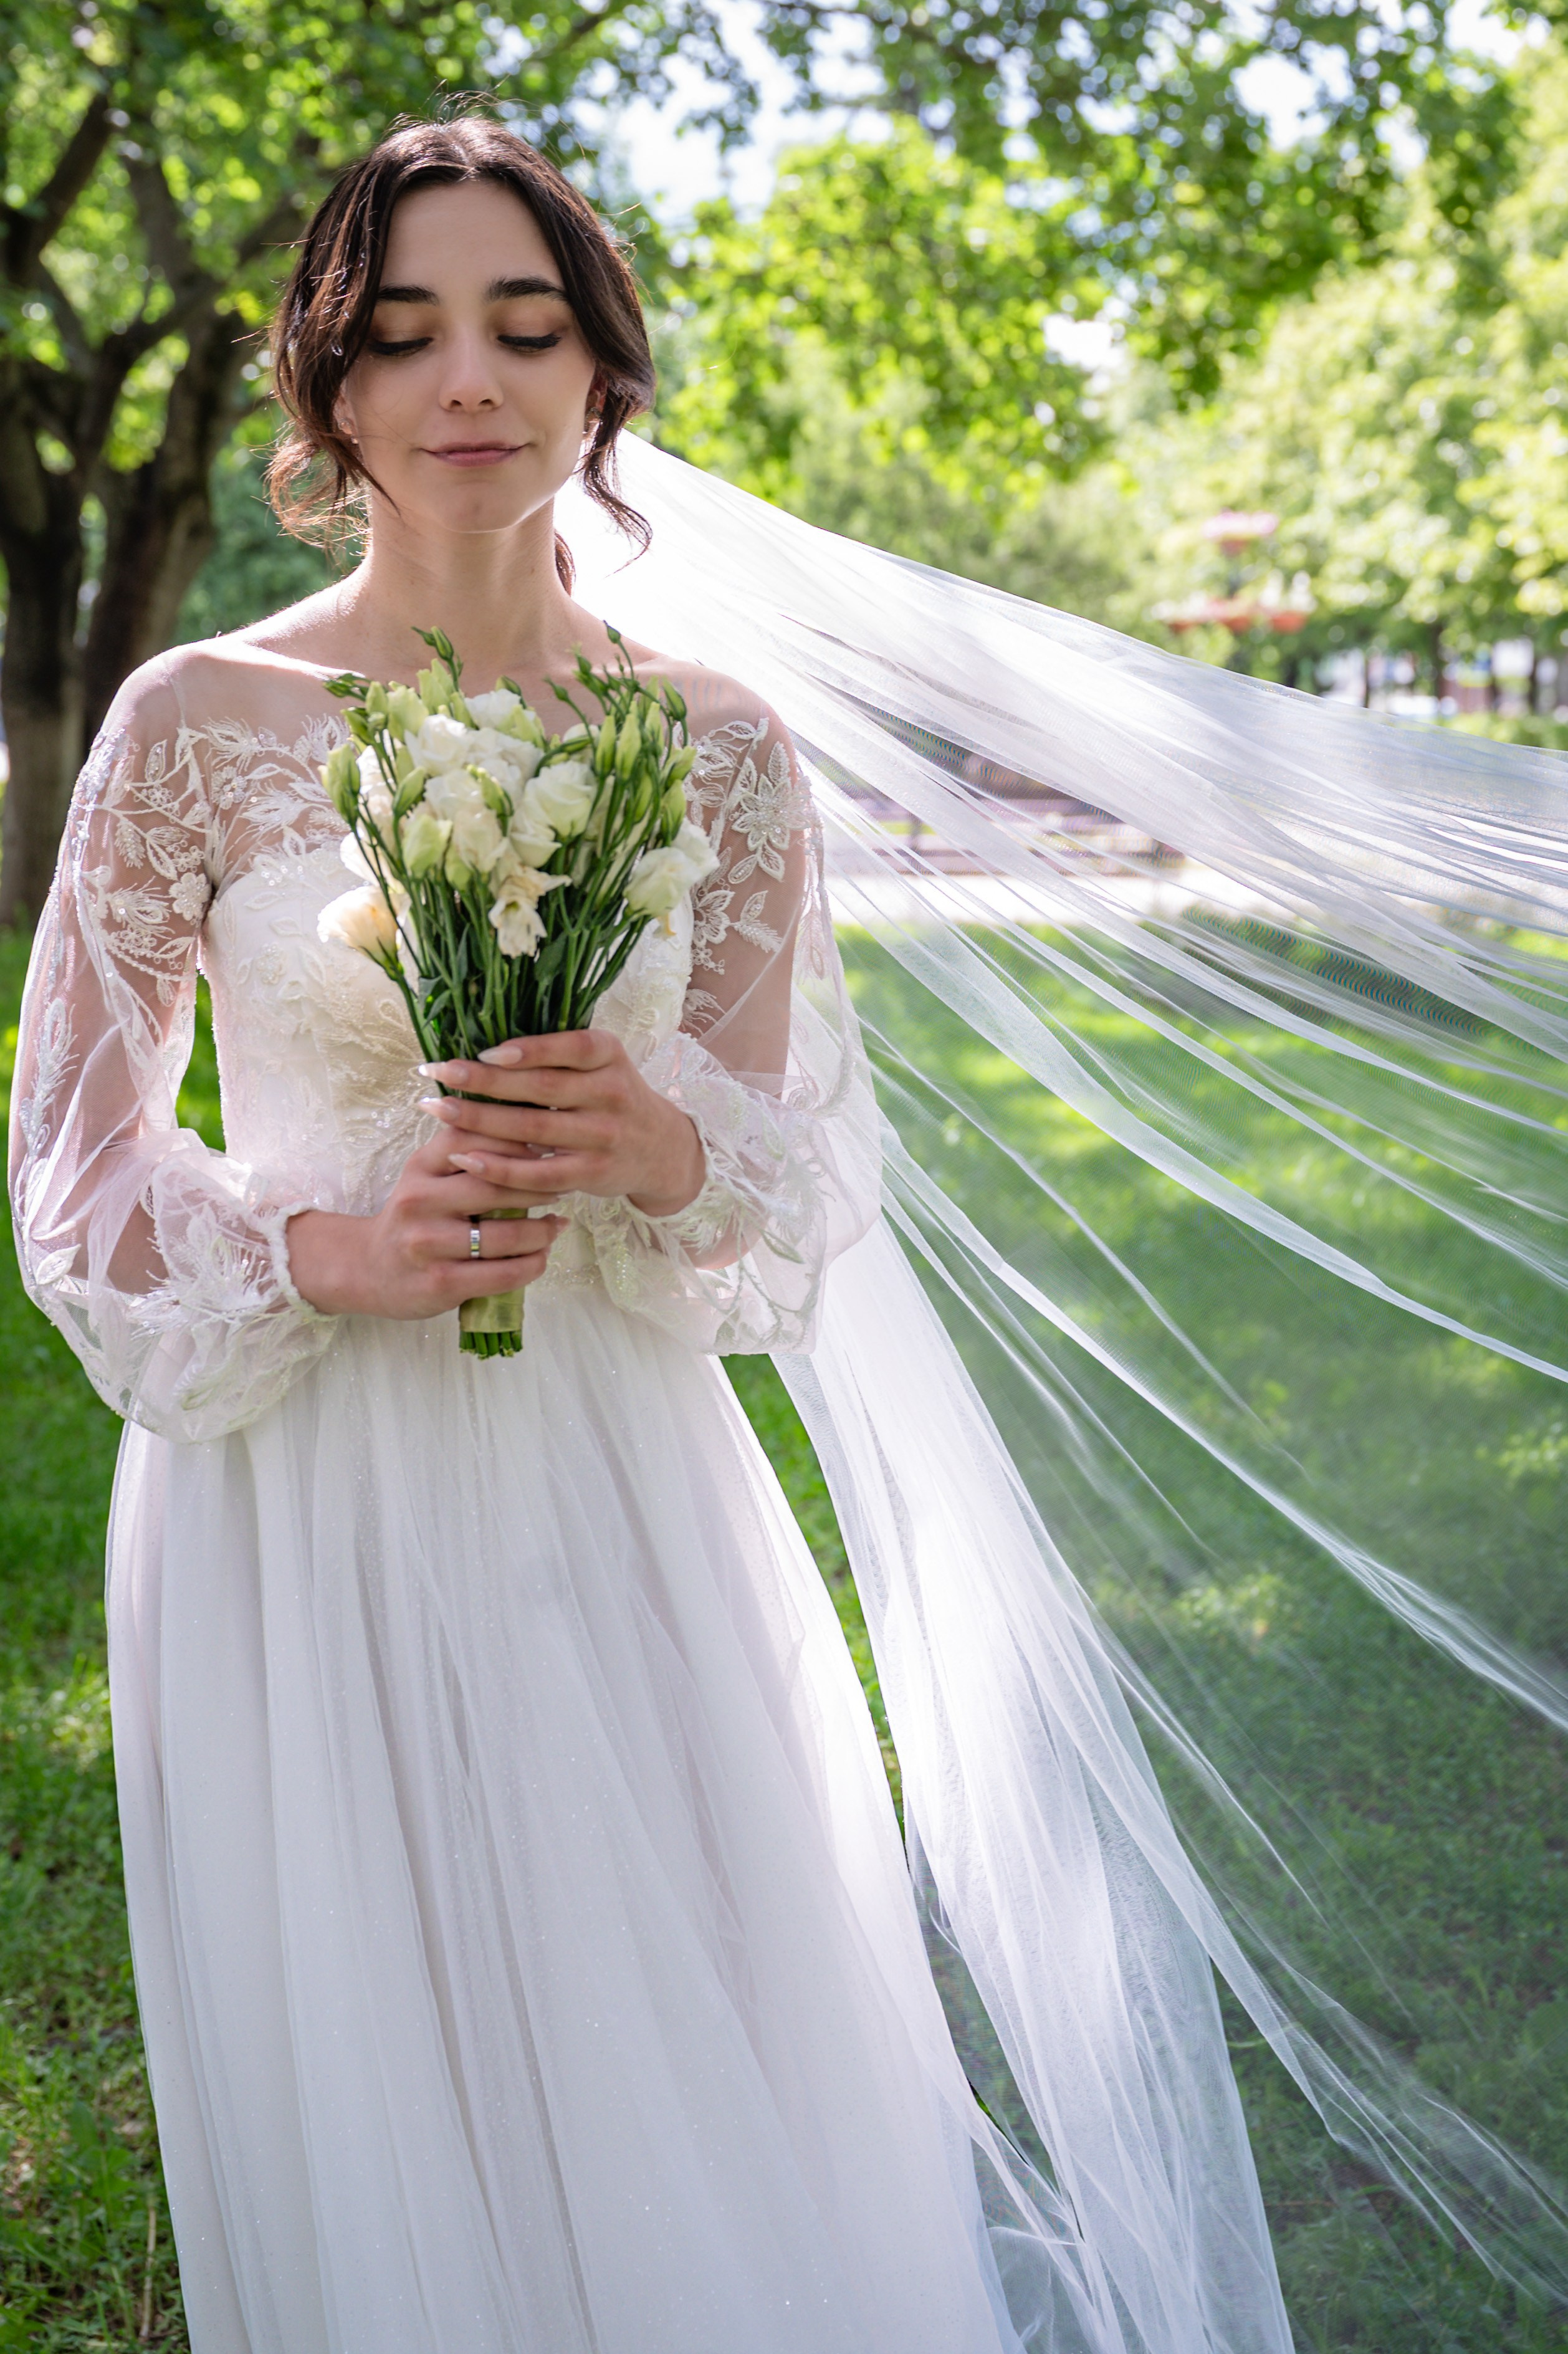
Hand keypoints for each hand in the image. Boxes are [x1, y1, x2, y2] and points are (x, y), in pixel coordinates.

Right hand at [285, 1130, 566, 1318]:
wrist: (368, 1269)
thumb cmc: (414, 1217)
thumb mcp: (427, 1175)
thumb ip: (466, 1150)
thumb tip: (533, 1129)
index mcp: (420, 1166)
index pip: (474, 1139)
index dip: (519, 1141)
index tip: (549, 1144)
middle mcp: (419, 1201)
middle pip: (495, 1185)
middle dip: (540, 1185)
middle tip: (565, 1185)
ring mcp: (429, 1243)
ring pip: (506, 1233)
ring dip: (543, 1230)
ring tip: (557, 1225)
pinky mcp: (442, 1282)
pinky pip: (503, 1273)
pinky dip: (532, 1264)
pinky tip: (541, 1256)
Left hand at [416, 1030, 706, 1219]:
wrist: (661, 1149)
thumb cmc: (613, 1097)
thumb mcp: (602, 1064)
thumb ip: (558, 1053)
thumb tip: (483, 1043)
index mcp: (610, 1056)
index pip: (571, 1046)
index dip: (528, 1049)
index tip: (483, 1051)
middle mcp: (611, 1093)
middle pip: (541, 1087)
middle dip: (482, 1080)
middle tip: (436, 1071)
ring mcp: (603, 1136)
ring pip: (533, 1128)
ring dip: (478, 1120)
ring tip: (436, 1109)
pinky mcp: (592, 1174)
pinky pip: (539, 1172)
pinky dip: (499, 1167)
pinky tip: (464, 1157)